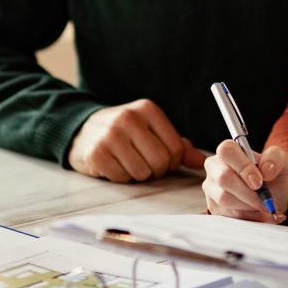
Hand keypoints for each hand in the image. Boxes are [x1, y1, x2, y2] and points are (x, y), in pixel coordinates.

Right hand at [68, 99, 205, 181]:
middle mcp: (129, 118)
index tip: (162, 160)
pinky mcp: (96, 153)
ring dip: (139, 175)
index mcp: (148, 109)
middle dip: (157, 171)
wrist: (83, 131)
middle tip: (146, 165)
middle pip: (160, 161)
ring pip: (142, 172)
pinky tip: (114, 165)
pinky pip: (122, 178)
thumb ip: (179, 145)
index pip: (175, 148)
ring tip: (129, 163)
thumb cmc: (126, 133)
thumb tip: (203, 162)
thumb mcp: (152, 131)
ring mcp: (110, 135)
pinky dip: (121, 177)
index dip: (172, 162)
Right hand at [202, 141, 287, 221]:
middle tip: (265, 201)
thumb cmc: (273, 175)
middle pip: (223, 178)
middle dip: (248, 193)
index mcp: (228, 150)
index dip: (243, 167)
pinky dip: (249, 218)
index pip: (228, 152)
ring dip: (250, 207)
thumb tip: (266, 170)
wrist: (272, 196)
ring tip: (265, 207)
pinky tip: (261, 215)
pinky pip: (228, 215)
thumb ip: (275, 159)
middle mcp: (215, 167)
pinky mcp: (213, 207)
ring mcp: (211, 188)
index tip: (259, 182)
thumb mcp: (281, 161)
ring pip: (225, 199)